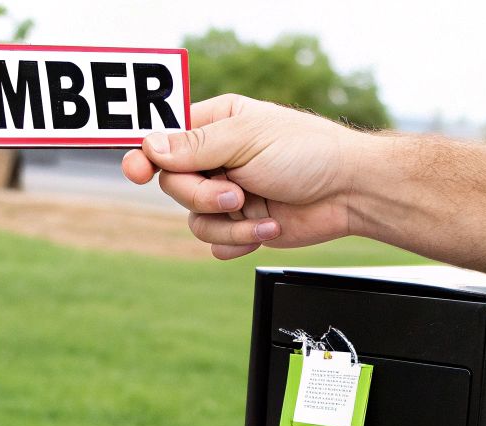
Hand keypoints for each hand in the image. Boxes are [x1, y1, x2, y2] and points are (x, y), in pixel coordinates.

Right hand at [121, 94, 372, 259]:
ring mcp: (229, 194)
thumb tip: (150, 146)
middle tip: (236, 194)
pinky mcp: (242, 226)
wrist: (349, 193)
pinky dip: (240, 241)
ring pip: (193, 219)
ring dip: (228, 223)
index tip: (136, 170)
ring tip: (261, 214)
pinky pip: (215, 242)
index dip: (147, 155)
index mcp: (216, 124)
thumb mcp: (247, 139)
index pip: (165, 139)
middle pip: (173, 185)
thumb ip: (194, 146)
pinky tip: (267, 229)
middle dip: (203, 196)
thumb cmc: (308, 152)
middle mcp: (218, 159)